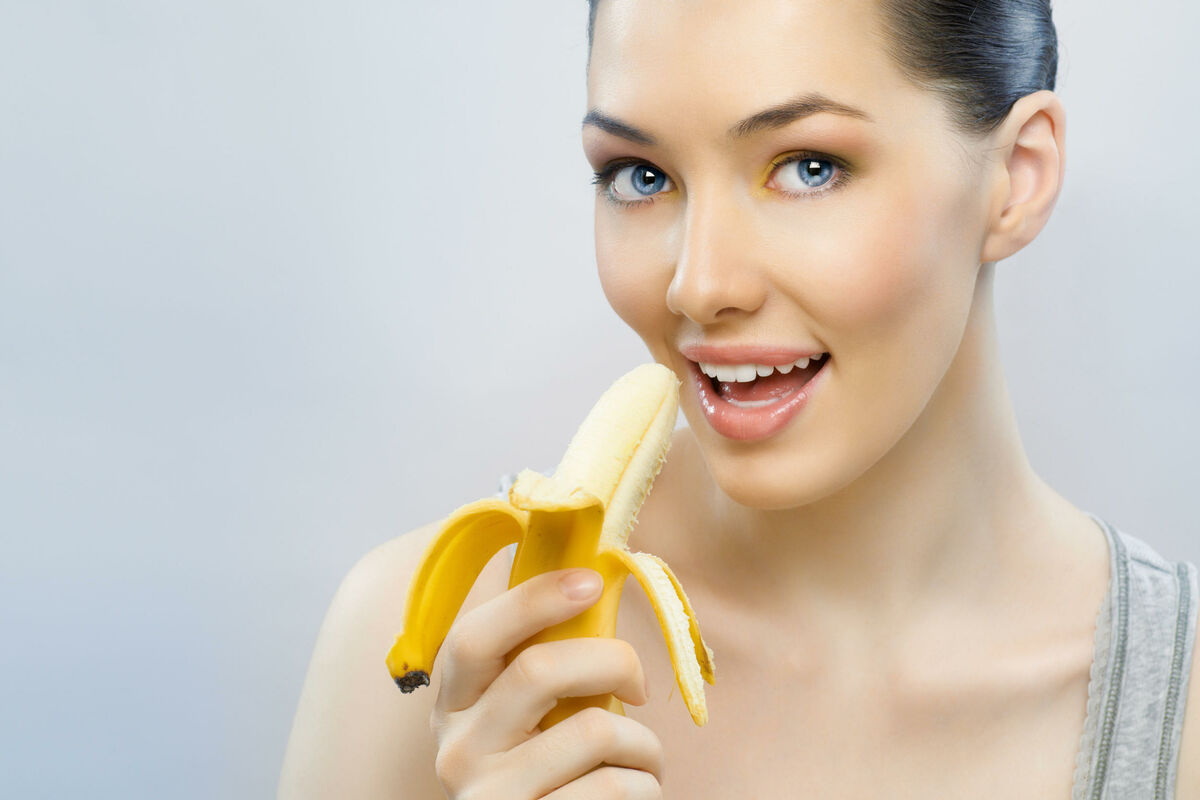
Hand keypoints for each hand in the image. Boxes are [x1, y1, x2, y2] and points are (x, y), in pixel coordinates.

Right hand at [429, 568, 663, 797]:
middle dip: (613, 661)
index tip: (590, 581)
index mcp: (452, 706)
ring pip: (594, 730)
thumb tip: (590, 585)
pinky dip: (646, 783)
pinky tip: (636, 791)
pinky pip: (616, 786)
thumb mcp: (522, 722)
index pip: (473, 637)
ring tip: (643, 758)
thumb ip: (539, 669)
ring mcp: (490, 797)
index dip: (533, 599)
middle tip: (640, 685)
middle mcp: (456, 751)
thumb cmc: (547, 774)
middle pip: (538, 669)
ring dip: (643, 742)